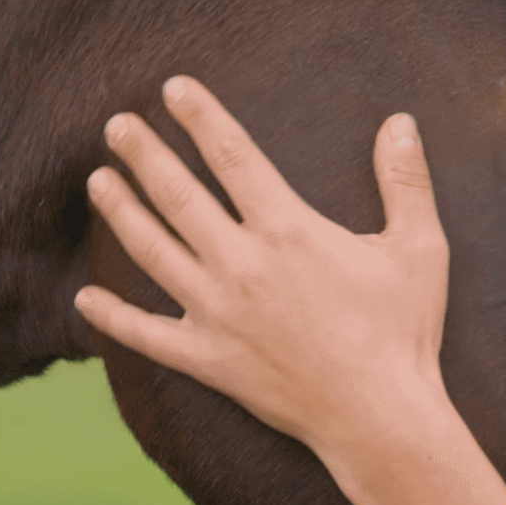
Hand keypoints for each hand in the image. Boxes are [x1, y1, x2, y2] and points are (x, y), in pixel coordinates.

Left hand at [76, 76, 449, 461]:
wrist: (379, 415)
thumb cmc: (404, 331)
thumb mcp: (419, 249)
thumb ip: (406, 182)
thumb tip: (400, 122)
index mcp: (290, 231)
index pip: (234, 157)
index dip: (202, 118)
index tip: (174, 89)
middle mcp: (242, 265)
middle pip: (178, 196)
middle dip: (144, 154)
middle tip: (116, 125)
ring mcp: (217, 314)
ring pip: (152, 251)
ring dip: (121, 212)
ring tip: (98, 181)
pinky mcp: (209, 359)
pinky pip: (146, 335)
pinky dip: (113, 317)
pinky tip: (86, 298)